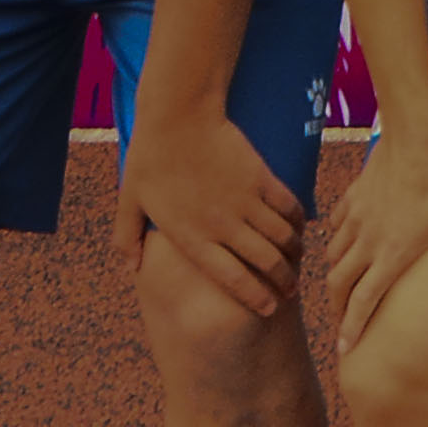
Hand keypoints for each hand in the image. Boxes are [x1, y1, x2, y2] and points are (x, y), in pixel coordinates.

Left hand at [114, 107, 303, 315]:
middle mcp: (223, 225)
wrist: (178, 116)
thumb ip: (127, 239)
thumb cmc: (149, 159)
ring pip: (282, 237)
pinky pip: (288, 207)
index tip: (268, 310)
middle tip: (290, 292)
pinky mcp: (261, 178)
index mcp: (192, 237)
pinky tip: (300, 229)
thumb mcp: (129, 202)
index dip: (254, 297)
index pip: (231, 278)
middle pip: (265, 262)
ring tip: (297, 264)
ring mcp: (245, 201)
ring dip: (294, 254)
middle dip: (283, 282)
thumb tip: (132, 268)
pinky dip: (298, 221)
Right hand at [319, 133, 427, 358]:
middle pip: (339, 284)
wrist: (416, 140)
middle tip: (340, 320)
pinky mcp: (351, 198)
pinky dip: (336, 238)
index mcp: (391, 256)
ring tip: (341, 284)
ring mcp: (355, 219)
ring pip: (333, 255)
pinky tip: (345, 238)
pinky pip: (336, 225)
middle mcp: (366, 242)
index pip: (363, 302)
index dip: (352, 328)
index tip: (343, 350)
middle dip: (337, 306)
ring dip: (335, 273)